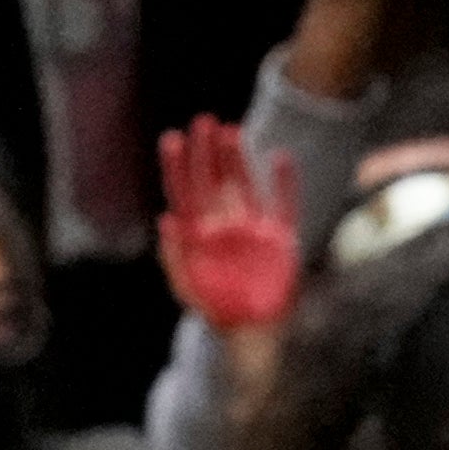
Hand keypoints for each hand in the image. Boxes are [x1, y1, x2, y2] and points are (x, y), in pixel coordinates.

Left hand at [157, 116, 303, 335]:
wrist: (249, 329)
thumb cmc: (214, 307)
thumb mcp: (186, 285)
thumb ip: (174, 256)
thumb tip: (165, 220)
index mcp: (196, 234)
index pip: (184, 192)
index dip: (177, 166)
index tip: (171, 138)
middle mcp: (223, 224)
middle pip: (213, 180)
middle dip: (207, 152)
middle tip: (203, 120)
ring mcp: (252, 227)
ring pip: (244, 184)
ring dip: (238, 159)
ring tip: (231, 131)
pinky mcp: (280, 236)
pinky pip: (283, 203)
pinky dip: (283, 182)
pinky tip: (280, 158)